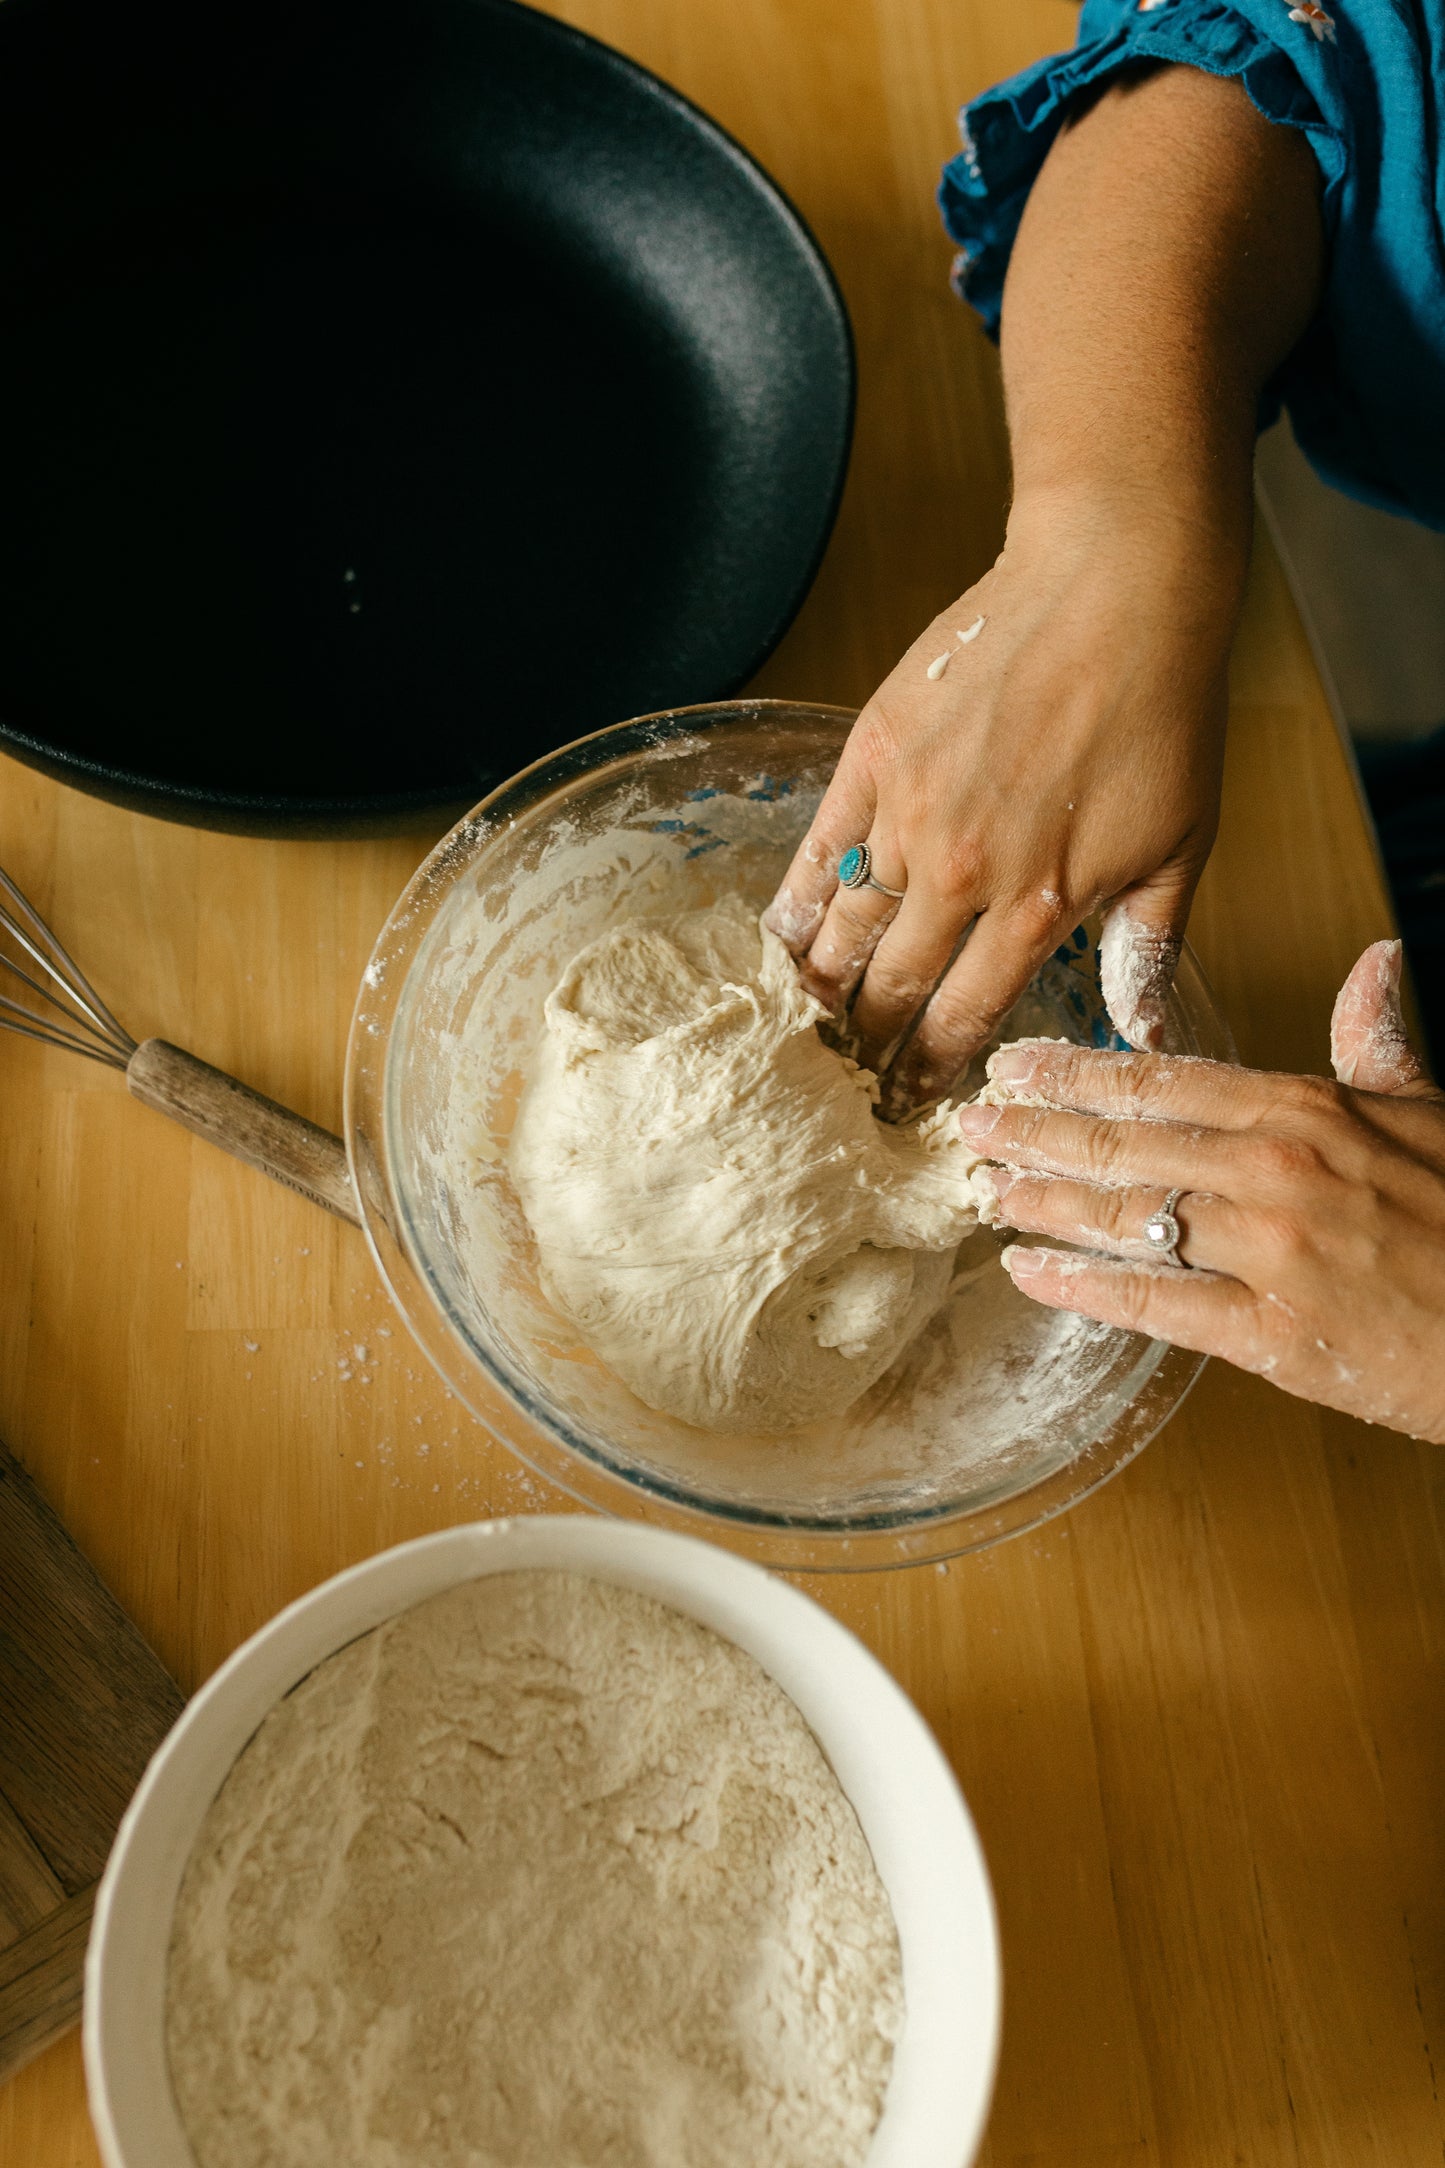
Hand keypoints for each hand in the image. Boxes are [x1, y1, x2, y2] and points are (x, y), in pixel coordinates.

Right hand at [764, 487, 1238, 1114]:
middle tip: (852, 1080)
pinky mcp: (871, 754)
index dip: (928, 1072)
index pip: (962, 1019)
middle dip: (868, 1048)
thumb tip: (1140, 1037)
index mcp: (1038, 907)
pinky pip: (818, 850)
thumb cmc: (1162, 713)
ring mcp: (907, 812)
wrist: (1116, 587)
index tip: (909, 1103)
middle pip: (891, 989)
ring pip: (844, 929)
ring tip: (814, 1026)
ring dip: (825, 988)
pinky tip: (785, 942)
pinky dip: (798, 904)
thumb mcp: (1180, 846)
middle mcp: (961, 873)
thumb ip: (1147, 947)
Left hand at [961, 942, 1444, 1442]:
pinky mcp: (1273, 1335)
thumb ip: (1378, 1045)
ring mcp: (1272, 1253)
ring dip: (1042, 1202)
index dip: (1074, 1069)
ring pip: (1126, 1216)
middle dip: (1034, 1131)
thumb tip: (1376, 963)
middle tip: (967, 1125)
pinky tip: (1029, 1273)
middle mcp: (1277, 1170)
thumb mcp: (1431, 1113)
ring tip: (985, 1191)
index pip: (1162, 1076)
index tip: (1015, 1062)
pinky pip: (1154, 1304)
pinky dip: (1082, 1287)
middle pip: (1125, 1140)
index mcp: (1306, 1109)